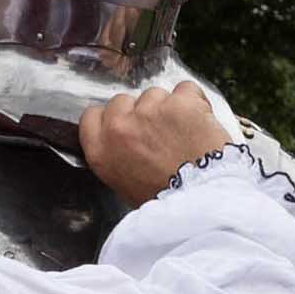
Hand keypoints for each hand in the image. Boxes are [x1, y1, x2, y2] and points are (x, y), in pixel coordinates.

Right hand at [80, 82, 228, 206]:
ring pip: (155, 94)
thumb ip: (116, 156)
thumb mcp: (125, 186)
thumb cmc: (167, 200)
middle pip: (123, 100)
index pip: (92, 115)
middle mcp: (120, 127)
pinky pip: (186, 90)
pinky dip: (194, 103)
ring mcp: (150, 111)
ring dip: (168, 108)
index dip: (110, 118)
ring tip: (183, 137)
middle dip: (140, 112)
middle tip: (158, 135)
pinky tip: (199, 125)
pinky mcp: (180, 102)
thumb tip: (123, 141)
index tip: (124, 124)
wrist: (202, 202)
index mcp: (101, 150)